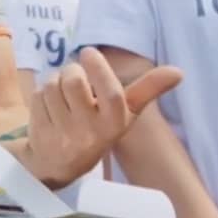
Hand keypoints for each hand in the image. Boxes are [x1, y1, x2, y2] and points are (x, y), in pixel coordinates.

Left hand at [25, 47, 181, 187]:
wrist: (59, 165)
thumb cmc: (97, 129)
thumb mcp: (124, 114)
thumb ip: (146, 90)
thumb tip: (178, 72)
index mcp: (115, 124)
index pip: (111, 94)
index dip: (99, 69)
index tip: (90, 52)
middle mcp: (91, 132)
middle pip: (74, 81)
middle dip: (72, 70)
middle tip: (75, 77)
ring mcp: (64, 134)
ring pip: (53, 85)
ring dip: (55, 82)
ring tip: (63, 96)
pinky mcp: (41, 133)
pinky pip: (39, 96)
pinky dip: (43, 95)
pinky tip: (50, 109)